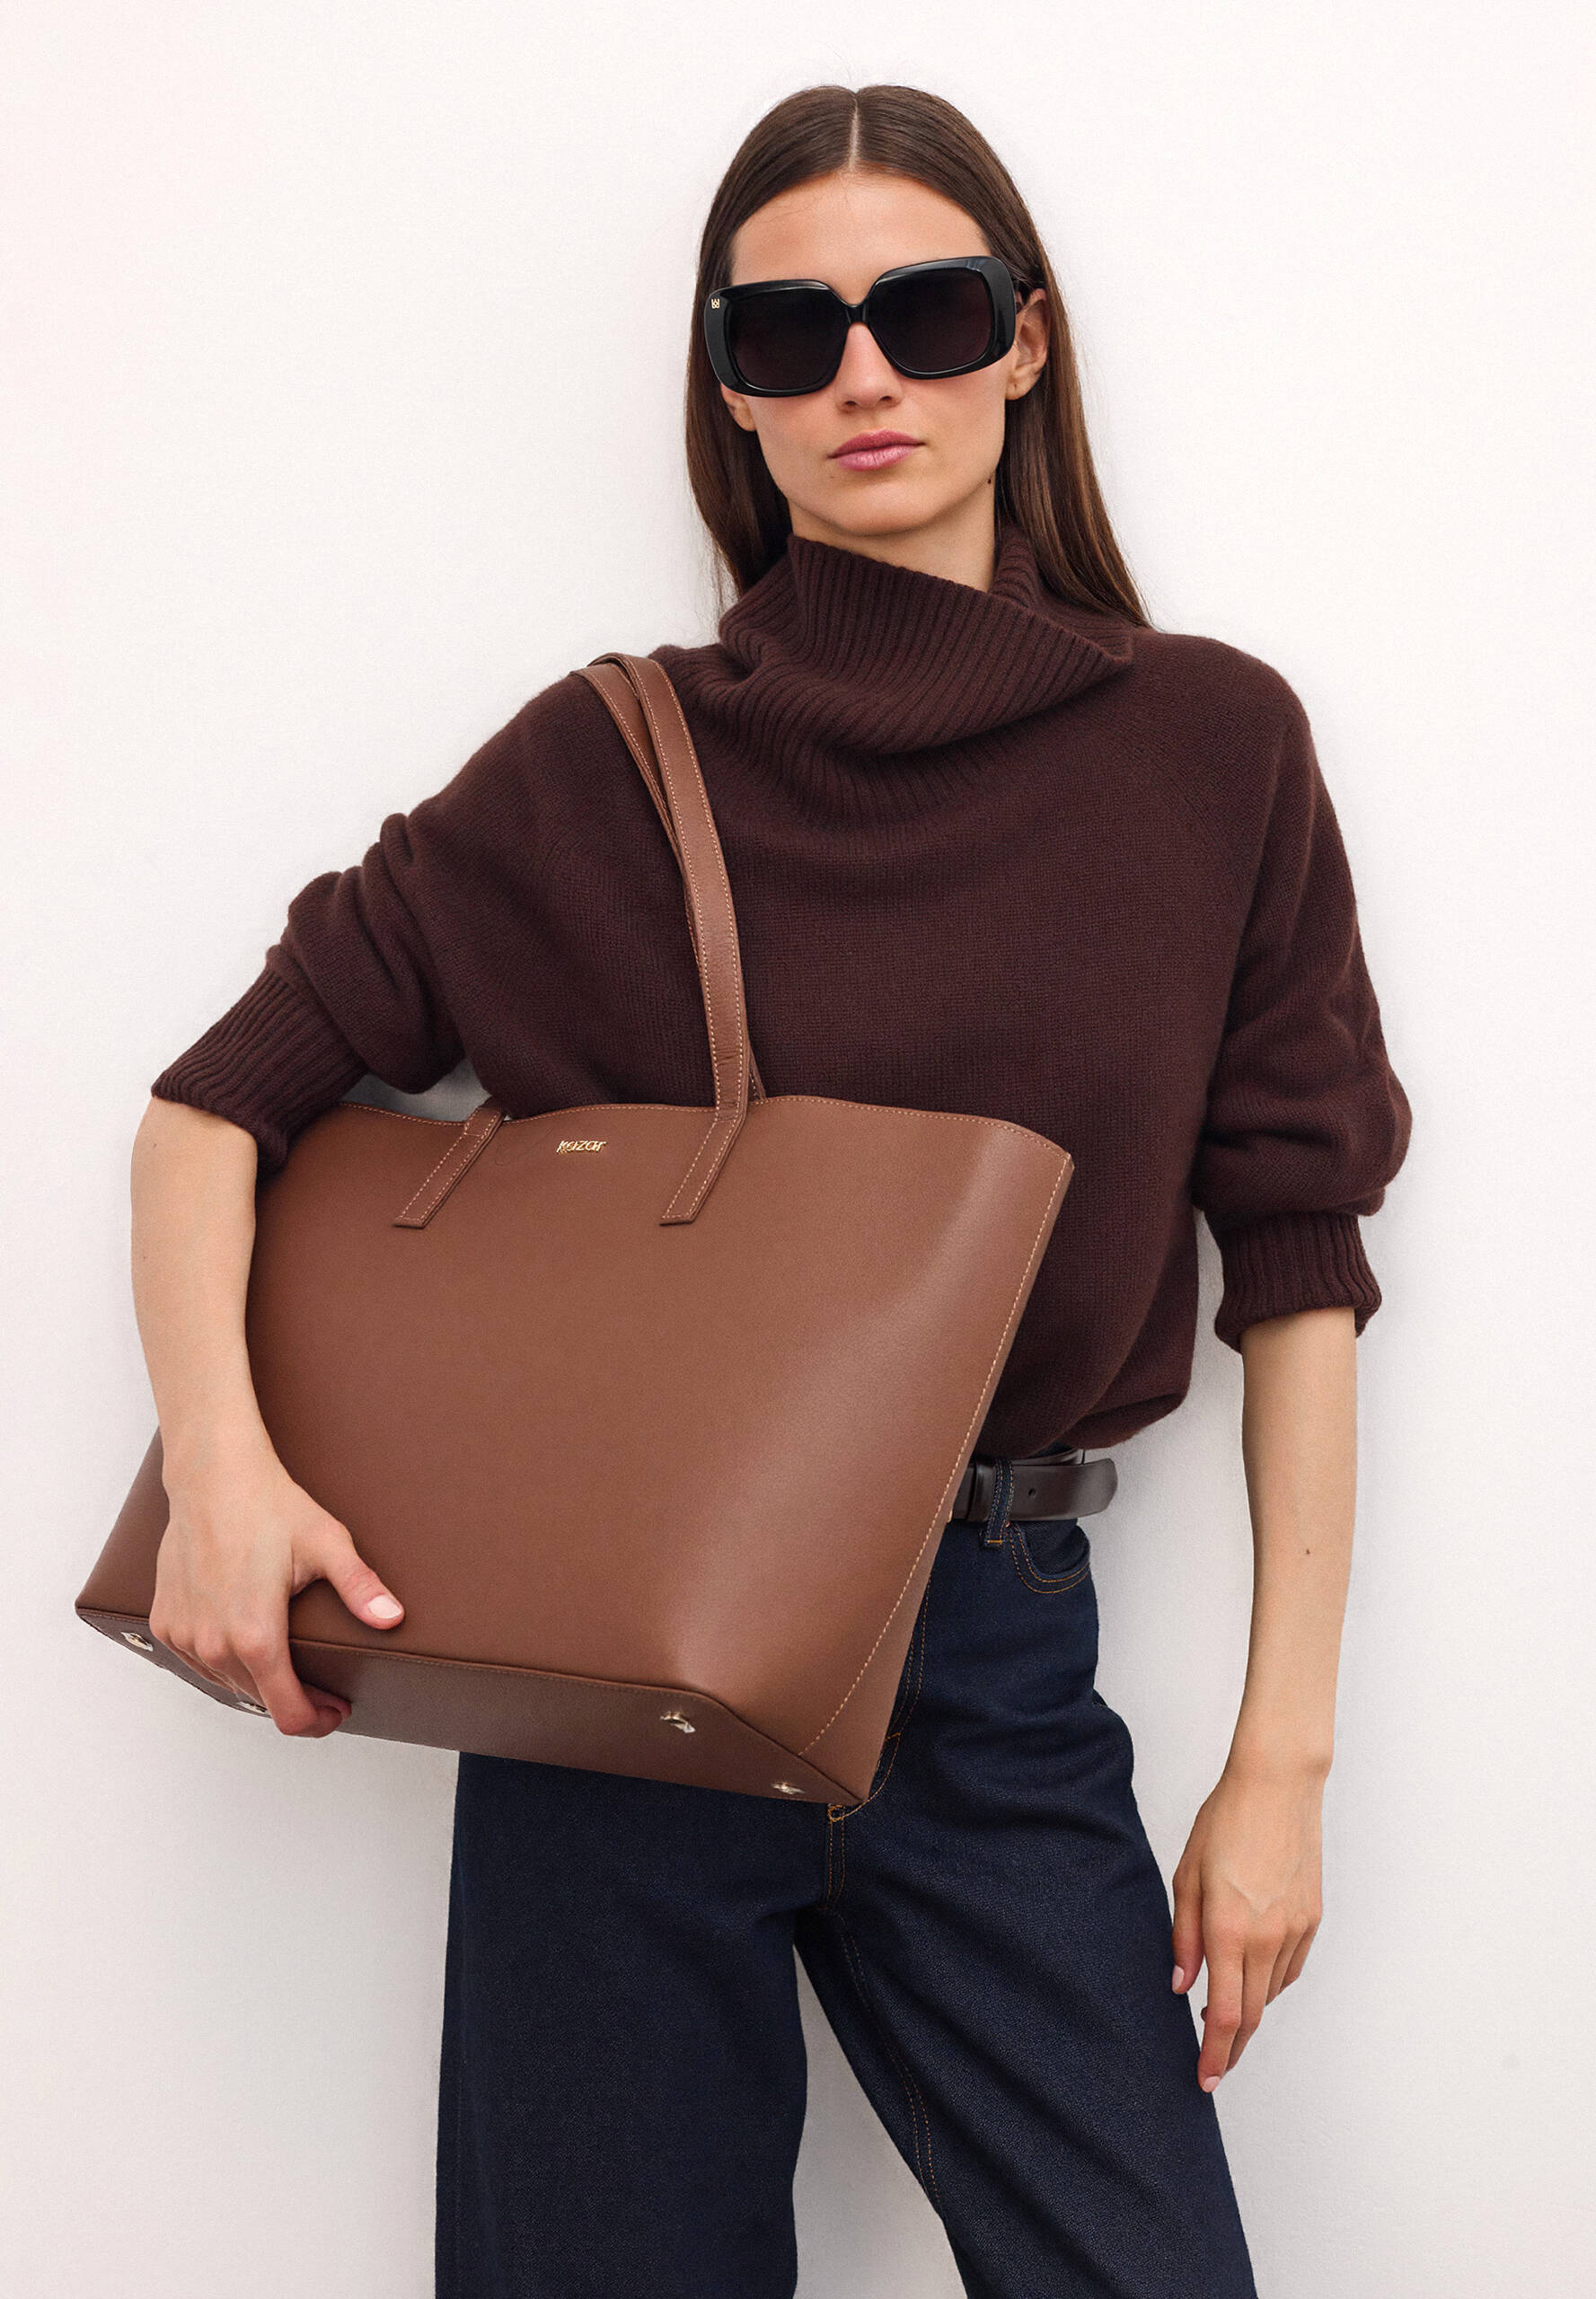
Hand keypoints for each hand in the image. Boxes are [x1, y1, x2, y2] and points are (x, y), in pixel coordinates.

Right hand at [149, 1437, 404, 1737]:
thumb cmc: (269, 1505)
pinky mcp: (166, 1623)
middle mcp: (213, 1644)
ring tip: (292, 1669)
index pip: (287, 1712)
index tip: (337, 1710)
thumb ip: (360, 1587)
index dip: (317, 1721)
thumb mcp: (327, 1544)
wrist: (213, 1476)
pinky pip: (200, 1662)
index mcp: (255, 1635)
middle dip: (297, 1700)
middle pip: (261, 1700)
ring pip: (229, 1684)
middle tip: (327, 1688)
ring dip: (261, 1683)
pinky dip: (227, 1662)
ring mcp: (185, 1635)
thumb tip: (393, 1619)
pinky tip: (250, 1646)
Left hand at [1169, 1757, 1324, 2088]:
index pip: (1225, 2015)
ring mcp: (1295, 1930)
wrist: (1278, 1785)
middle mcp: (1267, 1937)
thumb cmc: (1225, 1822)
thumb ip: (1184, 1936)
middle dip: (1232, 2048)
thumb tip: (1182, 1986)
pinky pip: (1291, 1968)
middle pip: (1253, 2015)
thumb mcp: (1187, 1875)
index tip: (1205, 2080)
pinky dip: (1271, 1982)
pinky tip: (1255, 1977)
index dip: (1215, 2055)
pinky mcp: (1313, 1918)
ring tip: (1225, 2014)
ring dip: (1250, 2011)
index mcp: (1229, 1929)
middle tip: (1213, 2065)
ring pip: (1272, 1993)